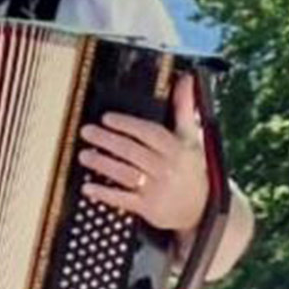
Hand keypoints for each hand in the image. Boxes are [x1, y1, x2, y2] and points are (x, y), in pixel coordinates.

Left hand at [77, 74, 208, 231]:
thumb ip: (184, 107)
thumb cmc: (193, 168)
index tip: (106, 118)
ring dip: (102, 164)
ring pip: (125, 173)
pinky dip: (105, 193)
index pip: (149, 133)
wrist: (204, 209)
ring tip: (84, 155)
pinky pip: (123, 200)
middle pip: (132, 151)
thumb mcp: (192, 138)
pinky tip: (88, 187)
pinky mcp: (149, 209)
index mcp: (177, 149)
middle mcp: (166, 168)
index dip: (126, 124)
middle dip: (107, 140)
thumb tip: (185, 78)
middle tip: (86, 132)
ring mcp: (157, 190)